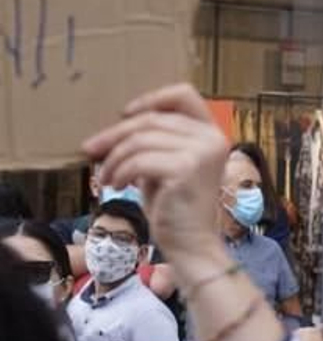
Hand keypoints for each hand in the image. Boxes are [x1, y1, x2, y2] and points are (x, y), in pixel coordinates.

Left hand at [83, 84, 229, 268]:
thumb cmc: (175, 209)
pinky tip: (115, 186)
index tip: (124, 115)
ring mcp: (203, 153)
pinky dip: (120, 172)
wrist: (192, 245)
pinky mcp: (187, 169)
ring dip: (114, 159)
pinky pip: (139, 160)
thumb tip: (113, 129)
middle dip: (115, 135)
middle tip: (91, 151)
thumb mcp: (164, 165)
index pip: (184, 95)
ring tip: (107, 178)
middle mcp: (213, 139)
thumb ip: (153, 142)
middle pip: (152, 119)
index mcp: (212, 135)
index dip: (151, 99)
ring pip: (141, 140)